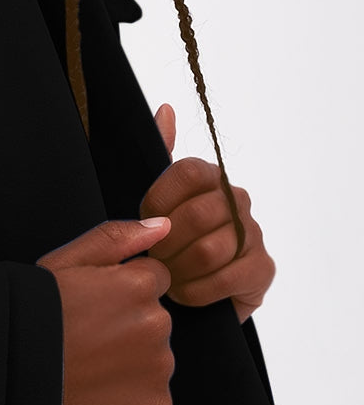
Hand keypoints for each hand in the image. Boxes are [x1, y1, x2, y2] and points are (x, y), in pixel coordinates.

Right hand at [37, 216, 175, 404]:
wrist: (8, 385)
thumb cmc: (30, 320)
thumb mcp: (61, 266)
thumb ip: (115, 238)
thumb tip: (165, 226)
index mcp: (137, 286)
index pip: (153, 280)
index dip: (120, 293)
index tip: (92, 309)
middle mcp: (156, 326)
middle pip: (154, 320)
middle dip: (128, 328)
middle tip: (84, 343)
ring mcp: (158, 371)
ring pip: (155, 360)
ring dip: (130, 365)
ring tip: (86, 372)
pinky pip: (152, 399)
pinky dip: (131, 401)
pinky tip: (97, 398)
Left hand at [140, 103, 275, 325]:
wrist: (187, 295)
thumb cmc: (167, 243)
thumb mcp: (154, 201)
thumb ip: (161, 154)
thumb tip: (166, 109)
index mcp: (210, 178)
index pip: (188, 172)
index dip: (159, 199)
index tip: (142, 221)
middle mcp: (236, 200)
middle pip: (198, 214)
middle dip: (165, 244)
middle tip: (151, 259)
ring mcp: (253, 234)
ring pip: (210, 249)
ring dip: (179, 270)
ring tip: (165, 278)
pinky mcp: (262, 269)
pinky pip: (226, 277)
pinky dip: (197, 290)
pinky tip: (184, 294)